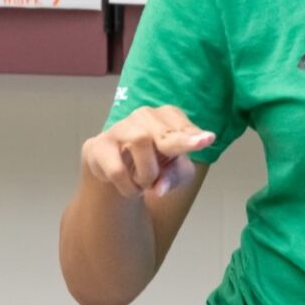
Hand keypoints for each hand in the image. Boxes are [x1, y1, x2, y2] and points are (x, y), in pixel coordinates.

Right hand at [81, 106, 213, 201]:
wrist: (117, 173)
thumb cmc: (155, 166)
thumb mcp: (174, 174)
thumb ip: (173, 178)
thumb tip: (159, 189)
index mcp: (168, 117)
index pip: (182, 126)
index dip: (194, 136)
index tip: (208, 140)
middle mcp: (144, 115)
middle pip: (163, 132)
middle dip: (170, 153)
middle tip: (167, 175)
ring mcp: (119, 127)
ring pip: (140, 140)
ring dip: (147, 172)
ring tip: (145, 182)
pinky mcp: (96, 145)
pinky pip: (117, 168)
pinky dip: (128, 186)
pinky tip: (128, 186)